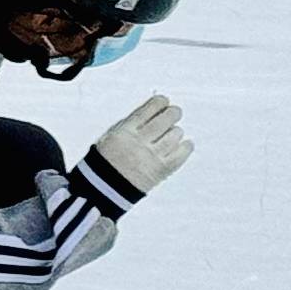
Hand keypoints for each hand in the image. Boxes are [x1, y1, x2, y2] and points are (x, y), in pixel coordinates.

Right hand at [72, 96, 192, 212]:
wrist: (105, 188)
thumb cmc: (107, 161)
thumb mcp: (110, 137)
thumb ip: (130, 124)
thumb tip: (151, 111)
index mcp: (124, 132)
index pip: (146, 111)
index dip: (158, 103)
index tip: (164, 101)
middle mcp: (139, 142)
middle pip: (164, 121)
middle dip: (173, 113)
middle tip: (175, 112)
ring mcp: (152, 157)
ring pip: (174, 135)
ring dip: (177, 131)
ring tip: (174, 131)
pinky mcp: (162, 170)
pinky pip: (180, 154)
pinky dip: (186, 147)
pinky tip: (185, 144)